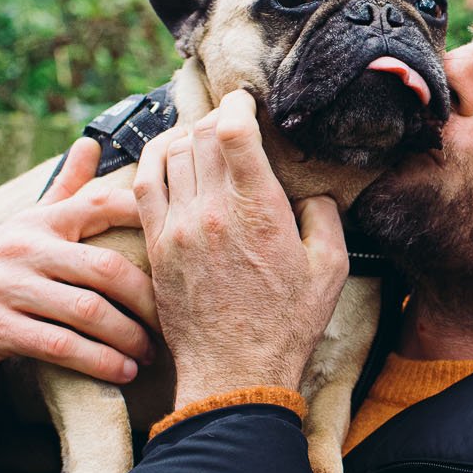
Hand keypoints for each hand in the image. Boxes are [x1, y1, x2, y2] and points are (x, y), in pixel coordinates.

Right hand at [0, 137, 159, 406]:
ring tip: (149, 356)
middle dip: (148, 300)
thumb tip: (91, 143)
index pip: (102, 206)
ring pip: (89, 311)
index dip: (148, 220)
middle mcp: (23, 248)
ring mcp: (6, 287)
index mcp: (38, 222)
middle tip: (171, 323)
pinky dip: (99, 362)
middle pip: (106, 270)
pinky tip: (121, 373)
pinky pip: (61, 346)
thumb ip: (63, 192)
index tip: (184, 243)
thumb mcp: (21, 228)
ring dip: (128, 338)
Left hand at [134, 89, 347, 405]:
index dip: (238, 105)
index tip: (246, 101)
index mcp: (256, 211)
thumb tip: (313, 195)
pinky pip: (143, 185)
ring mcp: (177, 228)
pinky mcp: (157, 245)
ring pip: (168, 154)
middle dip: (215, 118)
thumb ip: (324, 219)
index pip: (233, 132)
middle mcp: (210, 211)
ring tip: (200, 135)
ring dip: (184, 135)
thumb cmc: (286, 325)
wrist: (235, 371)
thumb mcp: (329, 269)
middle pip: (199, 136)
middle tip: (230, 120)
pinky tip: (166, 156)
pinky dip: (152, 160)